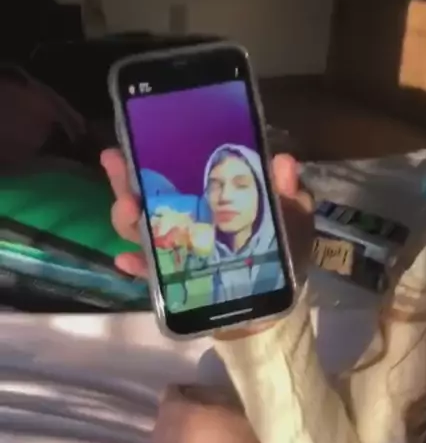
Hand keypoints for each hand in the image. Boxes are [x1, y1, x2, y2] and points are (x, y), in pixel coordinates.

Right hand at [101, 148, 313, 284]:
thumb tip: (283, 160)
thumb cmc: (284, 252)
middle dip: (126, 179)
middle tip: (116, 163)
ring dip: (128, 219)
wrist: (278, 303)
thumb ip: (289, 191)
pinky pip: (150, 274)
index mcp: (209, 197)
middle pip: (146, 195)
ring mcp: (177, 251)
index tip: (133, 139)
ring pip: (141, 230)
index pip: (175, 172)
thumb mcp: (293, 217)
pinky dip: (137, 266)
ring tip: (129, 210)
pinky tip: (127, 260)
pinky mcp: (174, 283)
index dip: (150, 155)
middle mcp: (186, 219)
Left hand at [153, 390, 263, 442]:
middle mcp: (159, 434)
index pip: (170, 393)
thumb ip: (202, 394)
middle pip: (165, 417)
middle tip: (200, 419)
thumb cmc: (238, 437)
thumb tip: (191, 394)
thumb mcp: (225, 402)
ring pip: (165, 440)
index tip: (199, 397)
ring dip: (177, 437)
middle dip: (178, 415)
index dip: (185, 392)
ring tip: (200, 441)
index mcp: (172, 411)